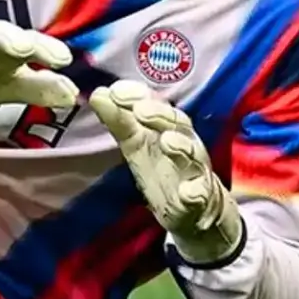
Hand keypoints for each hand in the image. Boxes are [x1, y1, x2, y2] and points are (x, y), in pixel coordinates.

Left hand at [90, 80, 241, 264]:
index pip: (156, 105)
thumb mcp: (137, 144)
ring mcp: (195, 170)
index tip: (116, 91)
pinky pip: (201, 193)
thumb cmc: (163, 168)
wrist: (195, 208)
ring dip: (181, 146)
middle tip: (140, 110)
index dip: (139, 96)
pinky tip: (187, 192)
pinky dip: (196, 192)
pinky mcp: (200, 198)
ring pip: (193, 154)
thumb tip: (97, 94)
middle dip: (160, 115)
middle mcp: (186, 143)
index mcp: (169, 127)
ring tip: (167, 141)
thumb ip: (120, 121)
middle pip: (177, 123)